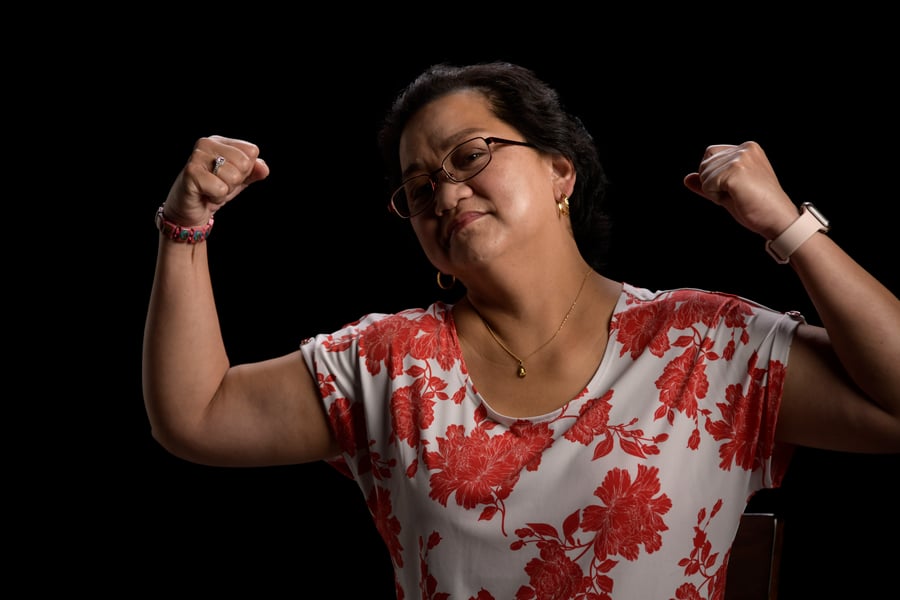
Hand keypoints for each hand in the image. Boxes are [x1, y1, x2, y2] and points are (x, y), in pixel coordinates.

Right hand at [163, 135, 269, 225]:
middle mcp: (207, 144)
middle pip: (244, 164)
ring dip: (225, 191)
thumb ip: (254, 171)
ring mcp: (197, 156)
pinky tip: (205, 194)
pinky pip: (220, 188)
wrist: (190, 209)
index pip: (251, 151)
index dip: (246, 170)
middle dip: (236, 181)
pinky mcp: (191, 172)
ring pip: (233, 177)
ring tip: (211, 189)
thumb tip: (263, 168)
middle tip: (219, 184)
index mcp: (220, 141)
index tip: (229, 176)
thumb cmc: (213, 190)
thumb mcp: (239, 180)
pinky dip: (217, 198)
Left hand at [683, 141, 798, 238]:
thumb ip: (708, 182)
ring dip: (714, 191)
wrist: (778, 219)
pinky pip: (706, 184)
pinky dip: (715, 196)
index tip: (734, 188)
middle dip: (712, 183)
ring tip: (738, 196)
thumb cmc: (756, 207)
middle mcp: (745, 149)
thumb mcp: (728, 191)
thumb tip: (687, 178)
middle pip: (704, 163)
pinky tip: (735, 198)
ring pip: (704, 174)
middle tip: (736, 194)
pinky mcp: (735, 171)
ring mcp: (740, 158)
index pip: (710, 154)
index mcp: (748, 148)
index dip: (714, 175)